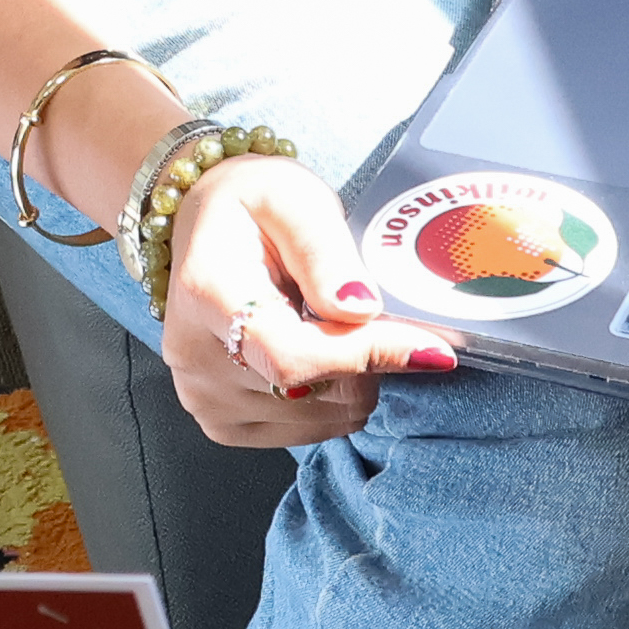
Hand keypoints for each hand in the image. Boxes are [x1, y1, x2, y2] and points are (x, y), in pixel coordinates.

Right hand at [162, 151, 461, 448]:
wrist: (203, 227)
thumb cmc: (250, 205)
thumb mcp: (292, 197)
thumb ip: (325, 251)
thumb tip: (361, 310)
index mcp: (210, 293)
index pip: (294, 354)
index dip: (367, 356)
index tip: (432, 349)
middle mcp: (196, 358)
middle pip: (318, 391)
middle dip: (367, 356)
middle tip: (361, 307)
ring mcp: (206, 398)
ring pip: (325, 417)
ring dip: (351, 377)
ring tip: (325, 323)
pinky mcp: (222, 424)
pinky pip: (309, 431)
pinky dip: (331, 398)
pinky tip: (314, 351)